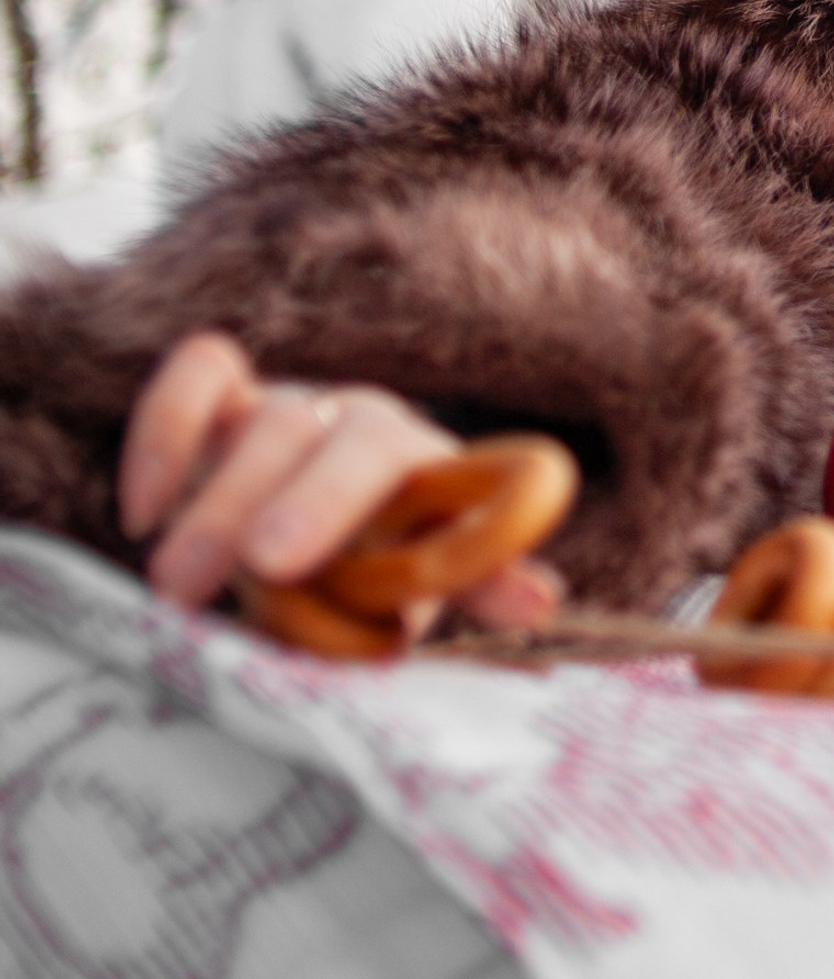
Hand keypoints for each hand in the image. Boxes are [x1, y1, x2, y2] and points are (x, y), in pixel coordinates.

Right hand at [119, 330, 561, 630]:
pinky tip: (145, 510)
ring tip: (176, 586)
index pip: (428, 469)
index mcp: (424, 466)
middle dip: (306, 500)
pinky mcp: (227, 398)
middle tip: (257, 568)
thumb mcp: (418, 587)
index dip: (391, 506)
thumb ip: (475, 584)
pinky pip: (201, 378)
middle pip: (348, 437)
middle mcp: (365, 422)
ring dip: (220, 500)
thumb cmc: (369, 571)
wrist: (307, 545)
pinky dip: (167, 430)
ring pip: (269, 421)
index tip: (314, 563)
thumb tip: (542, 600)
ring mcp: (294, 405)